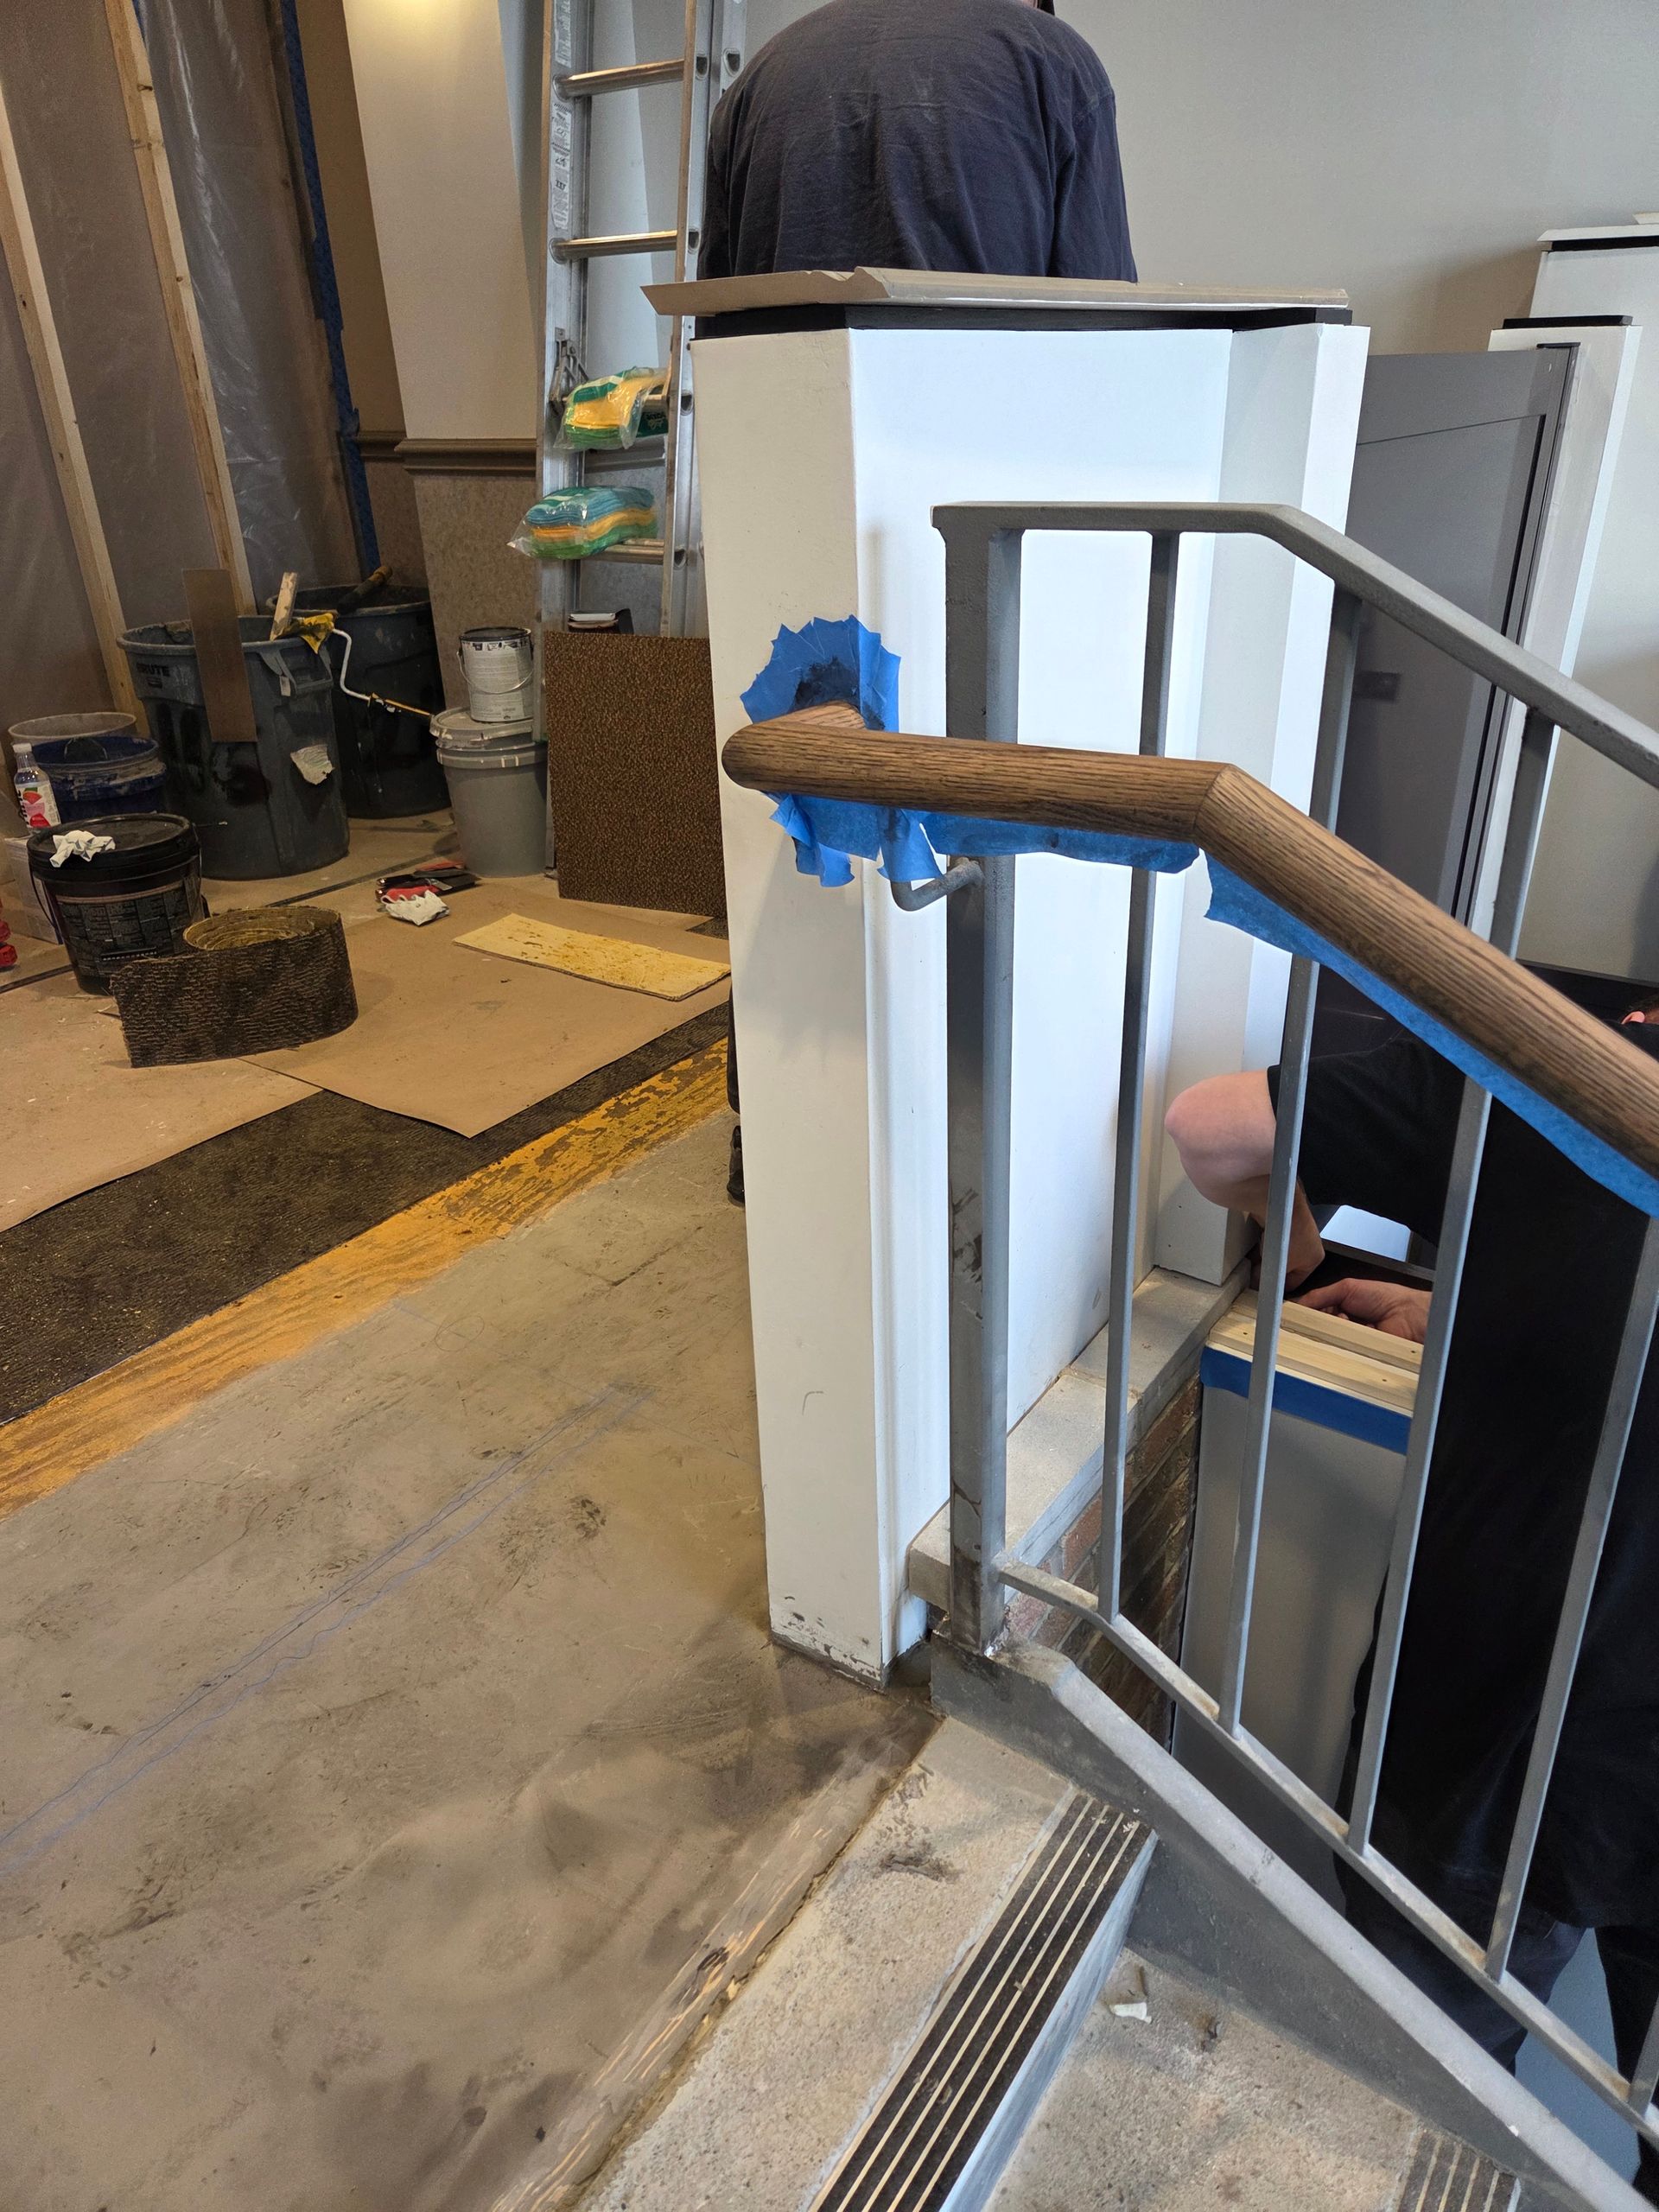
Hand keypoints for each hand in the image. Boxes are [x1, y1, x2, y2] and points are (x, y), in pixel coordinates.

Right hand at [1296, 1278, 1430, 1342]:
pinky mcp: (1355, 1354)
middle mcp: (1342, 1325)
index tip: (1295, 1315)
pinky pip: (1340, 1352)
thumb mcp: (1347, 1288)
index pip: (1313, 1313)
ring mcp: (1348, 1340)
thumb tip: (1296, 1303)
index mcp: (1339, 1306)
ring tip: (1344, 1320)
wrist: (1408, 1315)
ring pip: (1327, 1341)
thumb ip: (1319, 1295)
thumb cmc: (1384, 1297)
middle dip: (1317, 1322)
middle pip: (1318, 1328)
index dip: (1305, 1314)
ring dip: (1331, 1331)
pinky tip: (1351, 1334)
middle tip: (1321, 1316)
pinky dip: (1341, 1343)